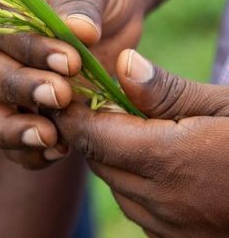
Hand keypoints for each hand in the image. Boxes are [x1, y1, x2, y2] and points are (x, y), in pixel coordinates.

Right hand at [0, 0, 143, 168]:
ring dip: (14, 130)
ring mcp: (9, 75)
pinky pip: (13, 131)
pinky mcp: (29, 101)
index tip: (70, 61)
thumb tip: (79, 32)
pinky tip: (59, 150)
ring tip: (53, 140)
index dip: (29, 52)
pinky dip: (28, 149)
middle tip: (61, 96)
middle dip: (21, 90)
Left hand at [50, 49, 228, 236]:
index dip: (75, 113)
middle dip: (92, 128)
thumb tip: (123, 63)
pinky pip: (136, 203)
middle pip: (99, 158)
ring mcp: (171, 229)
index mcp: (173, 162)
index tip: (71, 91)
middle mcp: (164, 203)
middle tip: (102, 100)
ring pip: (114, 182)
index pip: (95, 135)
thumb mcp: (224, 104)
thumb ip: (166, 90)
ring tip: (132, 126)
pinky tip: (156, 158)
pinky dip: (133, 177)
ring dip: (112, 153)